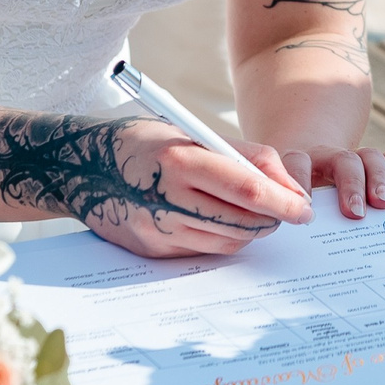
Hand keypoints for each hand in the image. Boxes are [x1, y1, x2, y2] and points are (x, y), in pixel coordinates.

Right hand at [82, 121, 313, 257]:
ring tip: (255, 213)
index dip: (283, 202)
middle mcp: (167, 198)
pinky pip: (203, 251)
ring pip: (227, 243)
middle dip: (273, 220)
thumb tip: (290, 186)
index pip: (247, 189)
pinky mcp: (151, 249)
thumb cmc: (146, 142)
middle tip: (287, 211)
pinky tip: (219, 221)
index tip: (305, 209)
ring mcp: (157, 229)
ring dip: (251, 231)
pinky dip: (222, 239)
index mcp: (180, 160)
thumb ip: (245, 156)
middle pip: (242, 223)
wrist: (80, 166)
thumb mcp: (193, 133)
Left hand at [282, 145, 384, 219]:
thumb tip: (281, 253)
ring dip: (378, 179)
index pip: (297, 161)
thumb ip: (284, 217)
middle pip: (341, 160)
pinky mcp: (370, 163)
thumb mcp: (284, 206)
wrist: (298, 173)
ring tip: (384, 203)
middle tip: (355, 213)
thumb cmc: (290, 202)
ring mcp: (350, 160)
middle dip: (351, 185)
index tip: (307, 208)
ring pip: (367, 157)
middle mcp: (325, 157)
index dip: (299, 179)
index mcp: (297, 165)